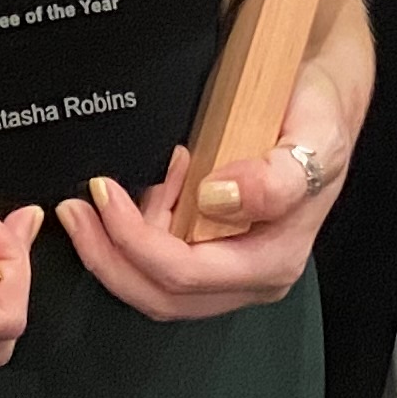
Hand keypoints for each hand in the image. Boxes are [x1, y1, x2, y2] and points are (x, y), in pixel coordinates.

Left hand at [60, 58, 357, 317]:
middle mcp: (250, 276)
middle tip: (74, 208)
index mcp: (272, 261)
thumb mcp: (313, 139)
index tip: (103, 194)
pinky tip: (141, 189)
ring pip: (153, 285)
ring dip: (115, 245)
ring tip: (111, 187)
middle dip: (106, 257)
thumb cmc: (318, 118)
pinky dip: (135, 231)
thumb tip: (219, 199)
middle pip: (160, 296)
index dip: (133, 241)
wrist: (322, 101)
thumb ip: (275, 179)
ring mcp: (231, 268)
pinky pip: (161, 261)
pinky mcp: (214, 252)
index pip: (185, 275)